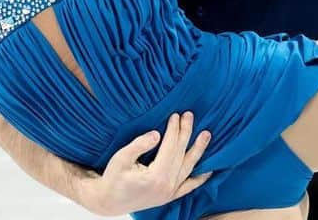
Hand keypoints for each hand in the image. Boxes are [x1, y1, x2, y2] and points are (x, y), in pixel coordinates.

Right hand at [82, 112, 212, 215]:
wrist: (109, 201)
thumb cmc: (113, 178)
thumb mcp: (121, 158)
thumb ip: (140, 145)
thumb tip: (157, 134)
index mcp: (156, 176)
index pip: (170, 147)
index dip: (174, 130)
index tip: (175, 115)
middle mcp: (167, 186)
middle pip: (181, 154)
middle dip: (186, 133)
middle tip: (190, 115)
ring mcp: (170, 193)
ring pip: (188, 168)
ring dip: (198, 150)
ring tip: (206, 135)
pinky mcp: (169, 197)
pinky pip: (189, 187)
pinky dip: (200, 178)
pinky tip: (209, 170)